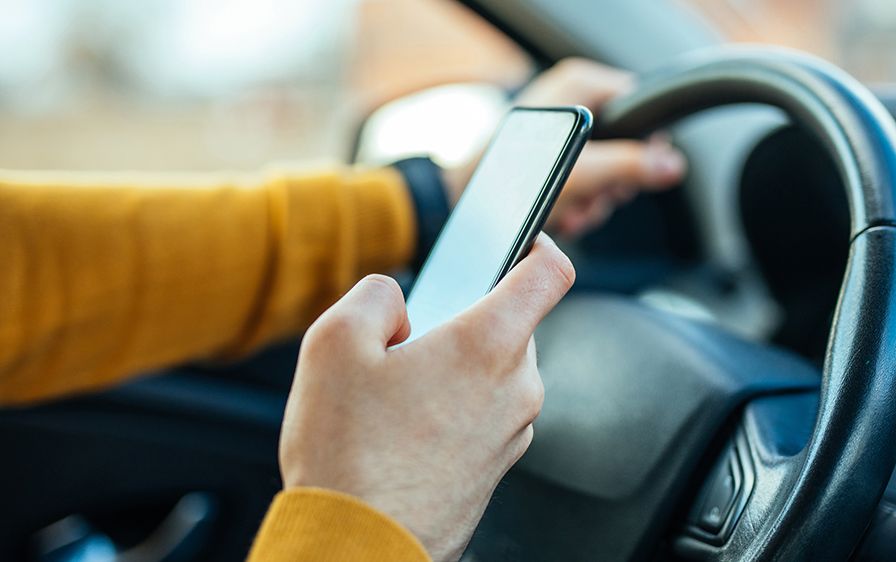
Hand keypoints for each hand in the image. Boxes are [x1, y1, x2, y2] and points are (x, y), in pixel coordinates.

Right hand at [279, 234, 574, 560]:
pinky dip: (457, 408)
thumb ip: (376, 295)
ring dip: (457, 369)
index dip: (540, 246)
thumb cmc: (348, 455)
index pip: (549, 273)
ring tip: (397, 397)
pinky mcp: (500, 466)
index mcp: (487, 345)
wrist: (356, 547)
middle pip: (511, 325)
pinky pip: (487, 413)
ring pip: (496, 372)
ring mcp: (513, 431)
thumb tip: (398, 302)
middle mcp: (516, 388)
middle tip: (407, 343)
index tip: (526, 242)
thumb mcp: (334, 343)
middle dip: (464, 321)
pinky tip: (406, 429)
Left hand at [445, 58, 686, 238]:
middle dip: (613, 183)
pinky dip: (578, 204)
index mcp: (581, 85)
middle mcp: (572, 102)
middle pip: (627, 143)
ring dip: (595, 201)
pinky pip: (585, 181)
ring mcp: (562, 133)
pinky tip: (562, 216)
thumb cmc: (509, 179)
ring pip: (607, 169)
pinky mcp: (551, 159)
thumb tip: (671, 166)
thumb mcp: (582, 173)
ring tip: (572, 211)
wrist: (463, 203)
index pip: (642, 103)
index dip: (648, 144)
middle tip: (596, 197)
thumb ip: (631, 167)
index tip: (643, 172)